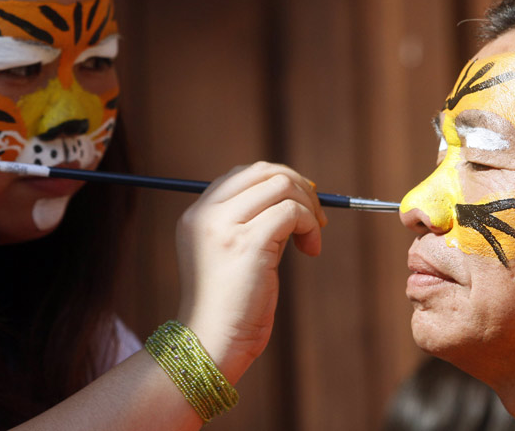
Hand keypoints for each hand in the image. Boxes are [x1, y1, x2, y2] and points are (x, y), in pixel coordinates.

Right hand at [175, 161, 326, 382]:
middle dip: (299, 186)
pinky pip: (292, 212)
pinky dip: (310, 226)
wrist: (211, 343)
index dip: (279, 181)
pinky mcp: (247, 243)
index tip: (301, 204)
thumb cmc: (228, 305)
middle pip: (263, 172)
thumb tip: (297, 197)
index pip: (243, 174)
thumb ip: (255, 223)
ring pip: (281, 186)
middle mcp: (205, 214)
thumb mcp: (235, 253)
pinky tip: (311, 250)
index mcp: (197, 214)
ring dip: (308, 207)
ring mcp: (223, 227)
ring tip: (311, 238)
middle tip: (316, 216)